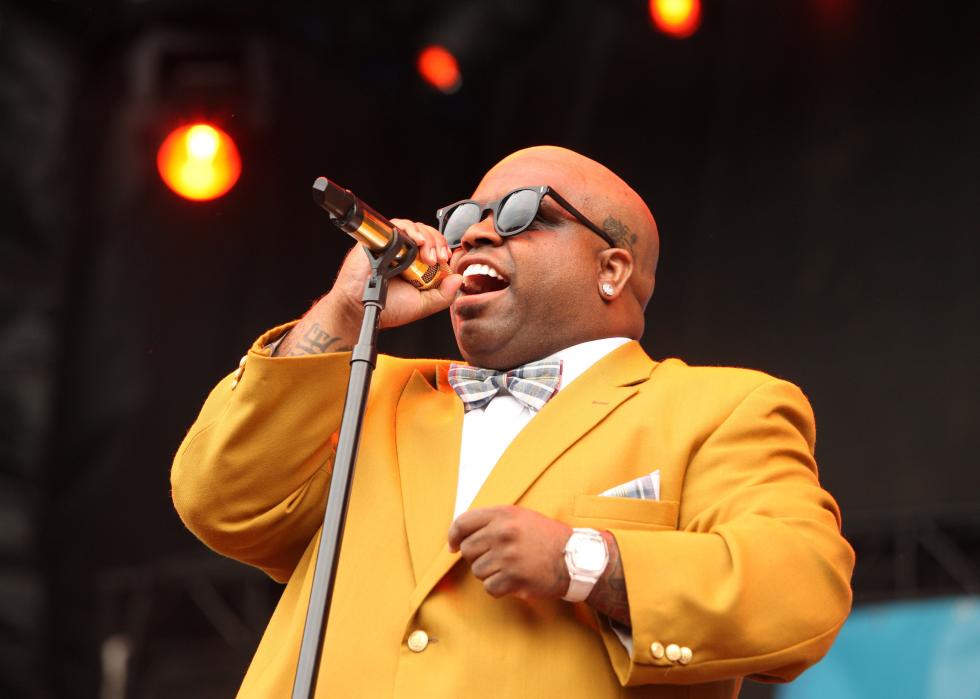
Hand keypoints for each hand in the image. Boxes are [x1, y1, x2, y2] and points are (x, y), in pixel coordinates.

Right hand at [275, 220, 461, 356]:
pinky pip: (396, 226)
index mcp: (416, 263)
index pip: (434, 245)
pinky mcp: (379, 240)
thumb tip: (458, 279)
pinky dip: (409, 230)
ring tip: (427, 255)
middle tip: (436, 259)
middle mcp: (404, 251)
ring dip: (426, 237)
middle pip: (427, 233)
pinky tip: (416, 241)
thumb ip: (443, 295)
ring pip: (414, 227)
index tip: (445, 259)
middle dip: (437, 243)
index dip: (442, 248)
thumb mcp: (423, 305)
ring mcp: (392, 245)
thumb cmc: (387, 307)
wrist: (361, 309)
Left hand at [448, 505, 572, 599]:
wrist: (575, 557)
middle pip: (467, 550)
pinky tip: (514, 580)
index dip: (453, 536)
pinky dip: (499, 588)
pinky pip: (490, 587)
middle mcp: (503, 532)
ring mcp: (508, 556)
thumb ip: (492, 522)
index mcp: (503, 514)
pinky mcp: (515, 577)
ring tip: (510, 568)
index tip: (453, 546)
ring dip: (490, 573)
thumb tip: (459, 536)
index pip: (462, 523)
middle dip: (477, 557)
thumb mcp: (520, 517)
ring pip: (477, 571)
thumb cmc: (546, 537)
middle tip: (496, 558)